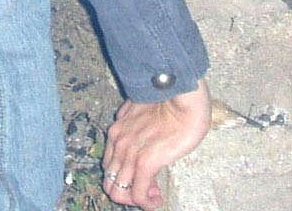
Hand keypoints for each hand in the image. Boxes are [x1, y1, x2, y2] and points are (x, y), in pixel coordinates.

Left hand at [100, 80, 210, 208]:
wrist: (181, 91)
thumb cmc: (171, 97)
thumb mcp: (144, 107)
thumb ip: (135, 120)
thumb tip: (138, 126)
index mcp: (117, 130)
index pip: (110, 166)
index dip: (125, 176)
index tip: (144, 177)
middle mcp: (118, 143)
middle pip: (109, 182)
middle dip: (127, 193)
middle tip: (149, 190)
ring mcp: (130, 153)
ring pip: (118, 193)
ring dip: (137, 200)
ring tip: (154, 196)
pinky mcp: (145, 162)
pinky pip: (137, 195)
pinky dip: (146, 203)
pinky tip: (157, 199)